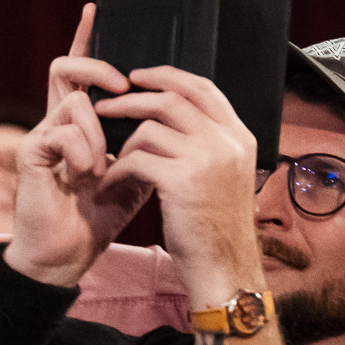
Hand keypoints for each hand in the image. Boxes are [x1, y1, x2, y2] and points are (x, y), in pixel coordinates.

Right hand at [5, 4, 150, 285]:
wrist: (66, 255)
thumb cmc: (97, 216)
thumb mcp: (135, 172)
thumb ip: (145, 141)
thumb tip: (177, 115)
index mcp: (79, 124)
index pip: (81, 72)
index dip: (87, 39)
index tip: (96, 8)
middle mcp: (56, 122)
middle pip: (67, 68)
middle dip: (97, 67)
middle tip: (122, 84)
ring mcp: (41, 136)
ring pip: (72, 99)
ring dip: (97, 128)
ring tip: (102, 163)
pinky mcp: (31, 153)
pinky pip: (60, 131)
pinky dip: (82, 151)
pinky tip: (89, 175)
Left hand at [97, 65, 264, 302]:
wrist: (225, 269)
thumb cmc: (217, 229)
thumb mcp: (225, 178)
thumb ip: (210, 146)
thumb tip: (177, 117)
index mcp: (239, 137)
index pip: (203, 88)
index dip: (168, 76)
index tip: (139, 76)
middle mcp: (227, 142)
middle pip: (172, 99)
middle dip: (133, 98)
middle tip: (105, 104)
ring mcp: (206, 160)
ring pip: (150, 129)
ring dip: (121, 142)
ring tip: (107, 157)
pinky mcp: (181, 181)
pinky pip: (136, 160)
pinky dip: (116, 171)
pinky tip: (108, 185)